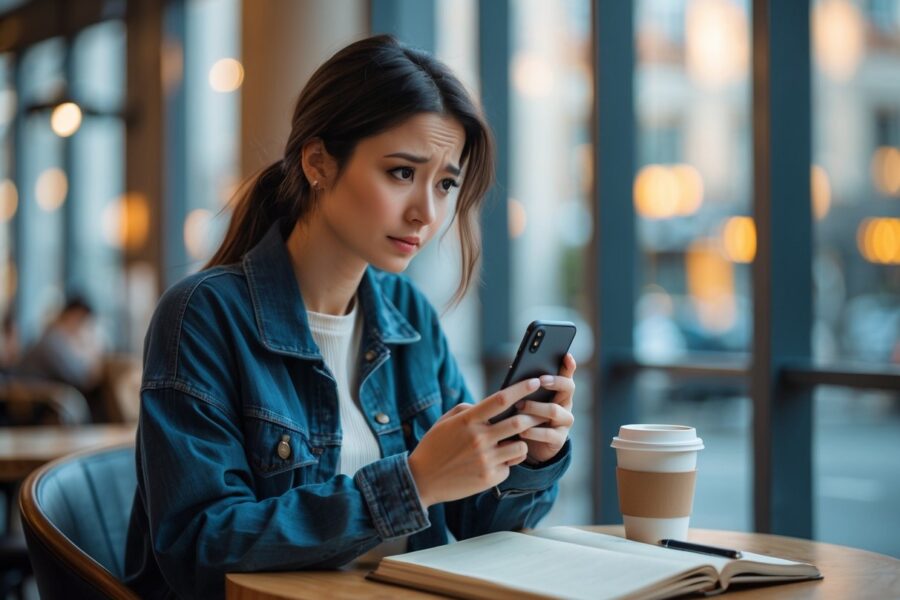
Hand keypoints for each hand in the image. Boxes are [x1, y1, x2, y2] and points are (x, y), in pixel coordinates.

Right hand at [407, 378, 547, 507]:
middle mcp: (479, 439)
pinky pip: (510, 467)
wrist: (422, 480)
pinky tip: (494, 463)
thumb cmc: (435, 446)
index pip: (500, 400)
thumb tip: (492, 405)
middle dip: (534, 417)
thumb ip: (469, 409)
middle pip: (519, 423)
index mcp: (468, 421)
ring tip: (510, 444)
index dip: (521, 389)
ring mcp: (485, 459)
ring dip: (520, 443)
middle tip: (540, 414)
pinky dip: (506, 463)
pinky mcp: (489, 478)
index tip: (535, 381)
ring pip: (521, 447)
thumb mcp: (446, 421)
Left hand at [516, 353, 575, 463]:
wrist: (530, 447)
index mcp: (559, 392)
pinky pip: (548, 433)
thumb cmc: (526, 416)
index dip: (569, 366)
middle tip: (538, 380)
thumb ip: (525, 388)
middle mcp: (565, 404)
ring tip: (519, 407)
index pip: (567, 375)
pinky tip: (522, 430)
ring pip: (554, 410)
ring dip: (535, 407)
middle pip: (568, 388)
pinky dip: (533, 431)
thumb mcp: (526, 400)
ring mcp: (564, 422)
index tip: (566, 356)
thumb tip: (514, 370)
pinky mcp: (559, 439)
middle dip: (554, 382)